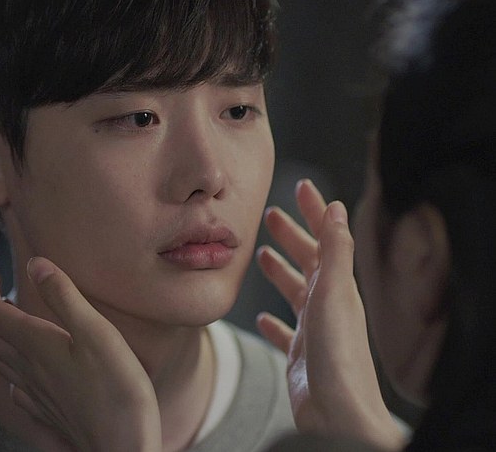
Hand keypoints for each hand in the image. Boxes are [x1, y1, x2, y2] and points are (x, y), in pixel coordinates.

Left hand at [0, 255, 161, 451]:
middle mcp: (26, 368)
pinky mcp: (44, 409)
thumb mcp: (97, 334)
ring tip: (10, 312)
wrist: (122, 449)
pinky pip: (13, 382)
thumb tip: (35, 263)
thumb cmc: (117, 391)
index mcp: (33, 345)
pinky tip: (26, 359)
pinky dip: (10, 361)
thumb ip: (65, 297)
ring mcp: (33, 392)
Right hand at [255, 180, 403, 450]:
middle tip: (271, 215)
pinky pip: (284, 331)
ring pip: (295, 291)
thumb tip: (337, 207)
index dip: (314, 211)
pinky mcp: (300, 354)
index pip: (325, 238)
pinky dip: (273, 321)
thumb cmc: (336, 354)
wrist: (337, 410)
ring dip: (281, 271)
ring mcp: (313, 329)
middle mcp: (327, 304)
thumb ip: (335, 250)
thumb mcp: (335, 293)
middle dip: (292, 235)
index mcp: (337, 286)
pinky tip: (261, 317)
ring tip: (262, 255)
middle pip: (308, 260)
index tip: (302, 187)